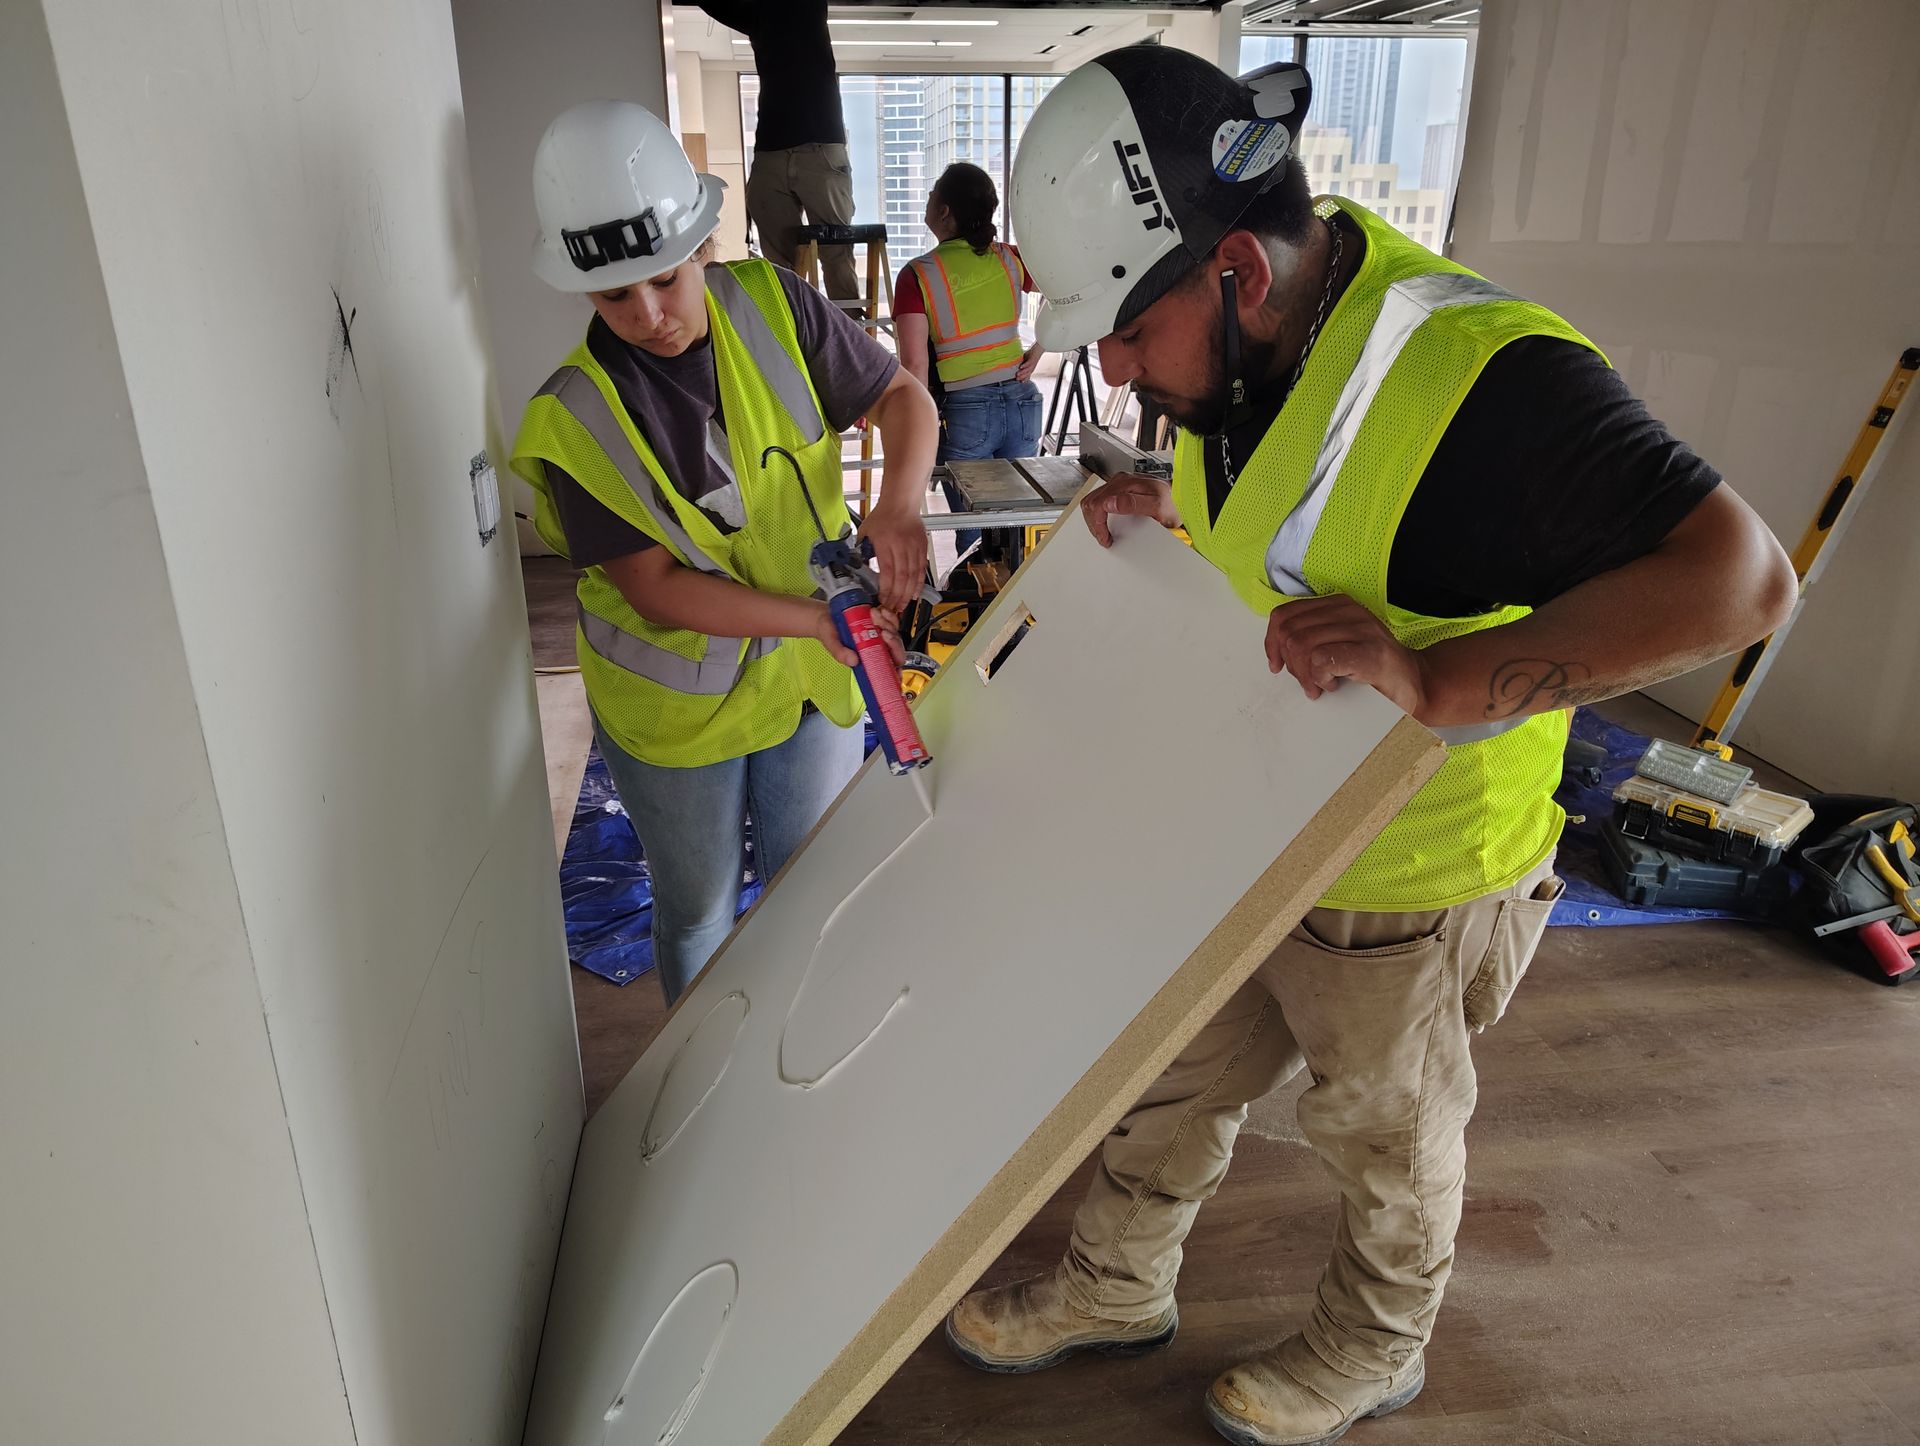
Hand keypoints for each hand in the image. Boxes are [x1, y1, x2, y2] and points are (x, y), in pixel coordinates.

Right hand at [811, 603, 906, 671]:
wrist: (824, 615)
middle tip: (882, 631)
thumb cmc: (828, 633)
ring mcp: (879, 637)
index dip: (897, 667)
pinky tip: (879, 611)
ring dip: (888, 624)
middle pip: (896, 650)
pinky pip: (891, 621)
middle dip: (893, 640)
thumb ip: (840, 653)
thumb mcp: (831, 644)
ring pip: (895, 634)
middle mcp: (876, 650)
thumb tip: (853, 661)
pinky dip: (888, 615)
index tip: (894, 659)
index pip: (889, 668)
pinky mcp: (879, 624)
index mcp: (867, 660)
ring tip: (873, 615)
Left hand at [856, 505, 928, 613]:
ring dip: (908, 593)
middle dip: (897, 596)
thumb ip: (861, 550)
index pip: (887, 571)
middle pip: (901, 577)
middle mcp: (901, 545)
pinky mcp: (922, 548)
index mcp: (885, 542)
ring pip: (913, 576)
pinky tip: (914, 594)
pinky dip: (919, 584)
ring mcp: (914, 547)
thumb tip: (857, 567)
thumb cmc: (882, 517)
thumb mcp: (865, 532)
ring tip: (902, 606)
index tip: (882, 600)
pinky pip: (922, 569)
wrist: (901, 503)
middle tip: (892, 609)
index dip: (886, 589)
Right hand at [1015, 347, 1040, 382]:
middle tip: (1016, 379)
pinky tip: (1020, 367)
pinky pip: (1028, 364)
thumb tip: (1019, 368)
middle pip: (1026, 374)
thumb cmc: (1031, 356)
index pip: (1026, 375)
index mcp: (1030, 369)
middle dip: (1022, 377)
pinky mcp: (1031, 360)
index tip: (1019, 381)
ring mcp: (1032, 365)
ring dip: (1022, 372)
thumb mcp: (1026, 361)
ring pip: (1027, 370)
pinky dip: (1024, 366)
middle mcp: (1031, 368)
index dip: (1023, 379)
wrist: (1038, 350)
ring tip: (1017, 374)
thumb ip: (1023, 365)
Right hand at [1080, 472, 1177, 547]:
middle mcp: (1120, 481)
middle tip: (1104, 538)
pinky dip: (1097, 515)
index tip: (1105, 537)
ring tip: (1103, 533)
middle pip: (1091, 502)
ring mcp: (1119, 485)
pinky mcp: (1120, 490)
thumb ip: (1133, 504)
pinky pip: (1099, 501)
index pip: (1098, 503)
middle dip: (1093, 524)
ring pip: (1092, 501)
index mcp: (1125, 484)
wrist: (1181, 498)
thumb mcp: (1156, 506)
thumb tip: (1110, 503)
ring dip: (1093, 519)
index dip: (1097, 524)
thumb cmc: (1172, 502)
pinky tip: (1105, 523)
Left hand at [1264, 595, 1429, 718]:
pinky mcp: (1368, 652)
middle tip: (1306, 682)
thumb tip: (1277, 648)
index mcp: (1337, 604)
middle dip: (1290, 664)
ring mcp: (1361, 629)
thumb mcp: (1337, 642)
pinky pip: (1321, 660)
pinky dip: (1318, 677)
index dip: (1272, 643)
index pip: (1284, 615)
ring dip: (1304, 675)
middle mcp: (1348, 611)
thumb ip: (1310, 637)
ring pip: (1301, 645)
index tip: (1276, 664)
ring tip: (1319, 686)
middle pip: (1290, 632)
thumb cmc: (1373, 666)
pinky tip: (1331, 685)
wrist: (1414, 682)